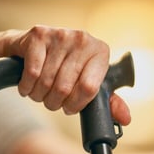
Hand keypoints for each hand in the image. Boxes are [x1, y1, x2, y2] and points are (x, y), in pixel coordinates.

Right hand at [3, 25, 129, 120]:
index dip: (76, 104)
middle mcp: (83, 40)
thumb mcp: (90, 83)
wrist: (34, 45)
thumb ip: (109, 102)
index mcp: (101, 52)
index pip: (89, 88)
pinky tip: (28, 85)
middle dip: (55, 102)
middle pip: (66, 87)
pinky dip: (27, 86)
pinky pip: (32, 73)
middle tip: (52, 101)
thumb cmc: (66, 68)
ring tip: (40, 93)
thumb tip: (125, 120)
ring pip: (47, 82)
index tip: (69, 107)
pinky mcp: (39, 34)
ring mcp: (61, 34)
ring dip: (39, 96)